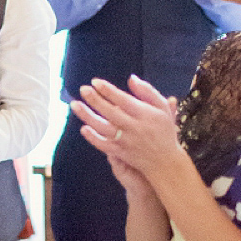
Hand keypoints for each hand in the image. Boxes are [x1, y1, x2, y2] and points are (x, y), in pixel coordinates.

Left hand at [70, 75, 182, 190]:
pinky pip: (104, 145)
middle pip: (111, 112)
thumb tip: (131, 78)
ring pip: (103, 128)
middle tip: (83, 89)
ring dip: (87, 116)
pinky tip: (83, 128)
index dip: (108, 90)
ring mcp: (126, 141)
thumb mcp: (162, 109)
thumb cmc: (164, 130)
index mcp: (145, 114)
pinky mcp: (121, 153)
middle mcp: (134, 127)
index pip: (123, 100)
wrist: (165, 162)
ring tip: (75, 104)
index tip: (95, 82)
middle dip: (95, 100)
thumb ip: (148, 92)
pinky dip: (93, 138)